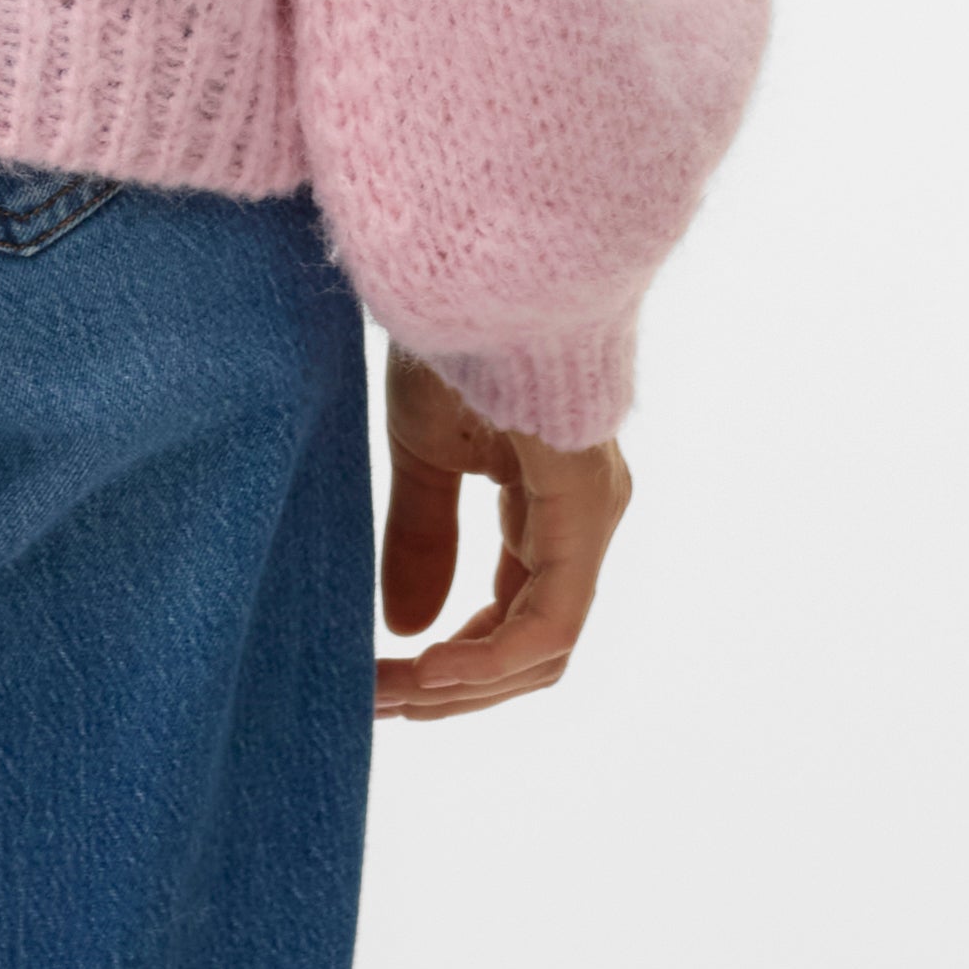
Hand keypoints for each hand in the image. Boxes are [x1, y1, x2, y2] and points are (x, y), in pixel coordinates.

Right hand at [374, 345, 629, 718]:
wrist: (480, 266)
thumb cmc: (457, 336)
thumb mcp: (425, 450)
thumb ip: (423, 537)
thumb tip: (408, 629)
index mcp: (552, 506)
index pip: (515, 617)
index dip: (452, 664)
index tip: (381, 679)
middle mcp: (585, 520)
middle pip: (531, 647)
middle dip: (452, 687)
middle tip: (376, 702)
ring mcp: (592, 517)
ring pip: (543, 647)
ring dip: (463, 685)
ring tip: (388, 696)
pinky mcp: (585, 509)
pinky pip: (549, 619)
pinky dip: (488, 659)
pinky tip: (428, 670)